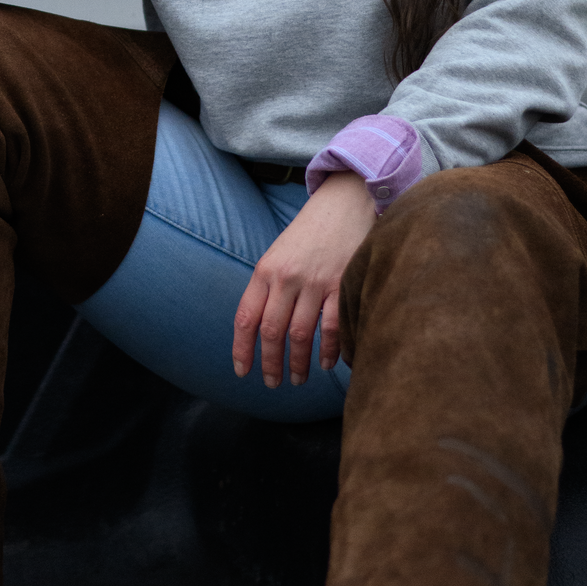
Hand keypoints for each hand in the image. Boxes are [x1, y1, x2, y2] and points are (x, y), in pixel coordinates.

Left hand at [232, 172, 375, 386]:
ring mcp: (316, 281)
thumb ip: (269, 286)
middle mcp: (287, 277)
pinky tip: (324, 363)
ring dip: (298, 363)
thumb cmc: (310, 233)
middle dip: (270, 363)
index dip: (241, 349)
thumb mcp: (278, 254)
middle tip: (272, 383)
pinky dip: (328, 350)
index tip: (242, 371)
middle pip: (271, 331)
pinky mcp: (343, 283)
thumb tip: (261, 329)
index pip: (246, 317)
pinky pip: (333, 326)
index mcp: (265, 270)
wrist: (345, 202)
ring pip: (300, 334)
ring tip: (297, 379)